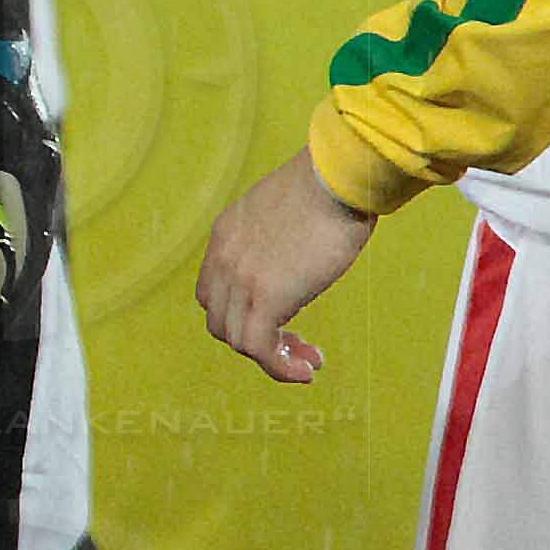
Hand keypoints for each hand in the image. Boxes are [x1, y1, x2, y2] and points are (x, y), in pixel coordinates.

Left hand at [195, 149, 375, 380]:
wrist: (338, 178)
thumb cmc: (330, 187)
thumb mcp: (288, 211)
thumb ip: (280, 237)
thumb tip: (302, 252)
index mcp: (225, 236)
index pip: (212, 292)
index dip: (239, 315)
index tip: (279, 322)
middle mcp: (223, 258)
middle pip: (220, 320)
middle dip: (256, 340)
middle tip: (298, 347)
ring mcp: (240, 279)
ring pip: (238, 339)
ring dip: (273, 358)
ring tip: (308, 362)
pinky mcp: (266, 297)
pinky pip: (260, 348)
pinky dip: (280, 368)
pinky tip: (306, 372)